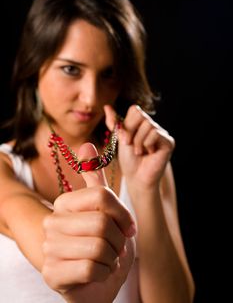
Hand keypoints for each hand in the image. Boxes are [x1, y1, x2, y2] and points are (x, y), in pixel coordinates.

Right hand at [42, 143, 135, 302]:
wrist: (97, 283)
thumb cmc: (104, 245)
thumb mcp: (105, 211)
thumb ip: (95, 180)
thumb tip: (87, 144)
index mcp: (64, 203)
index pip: (102, 195)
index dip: (123, 214)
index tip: (128, 227)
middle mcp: (51, 222)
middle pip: (102, 222)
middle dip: (119, 240)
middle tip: (117, 248)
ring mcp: (49, 248)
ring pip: (99, 246)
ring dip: (113, 257)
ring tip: (107, 259)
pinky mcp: (52, 274)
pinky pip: (91, 269)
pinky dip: (104, 273)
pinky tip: (99, 273)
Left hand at [105, 104, 174, 190]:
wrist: (136, 178)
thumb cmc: (129, 160)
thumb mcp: (119, 139)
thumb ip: (115, 123)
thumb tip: (106, 106)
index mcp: (142, 124)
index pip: (135, 110)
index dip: (127, 124)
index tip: (124, 139)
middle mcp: (153, 127)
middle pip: (141, 115)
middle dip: (131, 132)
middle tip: (130, 145)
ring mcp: (162, 134)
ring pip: (148, 125)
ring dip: (138, 141)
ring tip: (139, 152)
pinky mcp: (169, 142)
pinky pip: (155, 133)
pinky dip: (147, 144)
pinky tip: (149, 153)